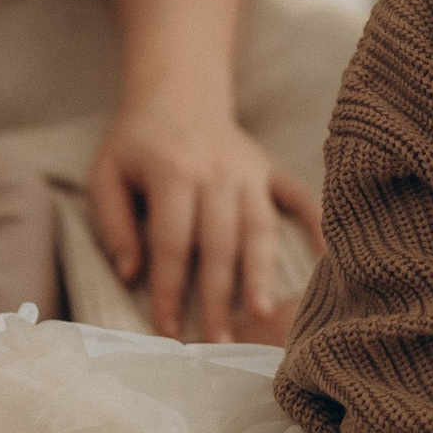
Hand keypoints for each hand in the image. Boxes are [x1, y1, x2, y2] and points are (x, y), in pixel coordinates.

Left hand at [85, 96, 322, 341]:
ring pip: (259, 228)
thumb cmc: (136, 143)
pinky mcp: (269, 168)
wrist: (177, 91)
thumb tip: (131, 274)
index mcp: (173, 172)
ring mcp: (249, 170)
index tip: (167, 332)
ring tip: (262, 315)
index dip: (168, 290)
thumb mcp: (106, 174)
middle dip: (218, 296)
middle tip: (218, 341)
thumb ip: (114, 223)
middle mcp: (217, 172)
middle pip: (220, 243)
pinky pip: (298, 196)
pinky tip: (326, 255)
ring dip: (260, 273)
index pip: (172, 242)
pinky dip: (315, 223)